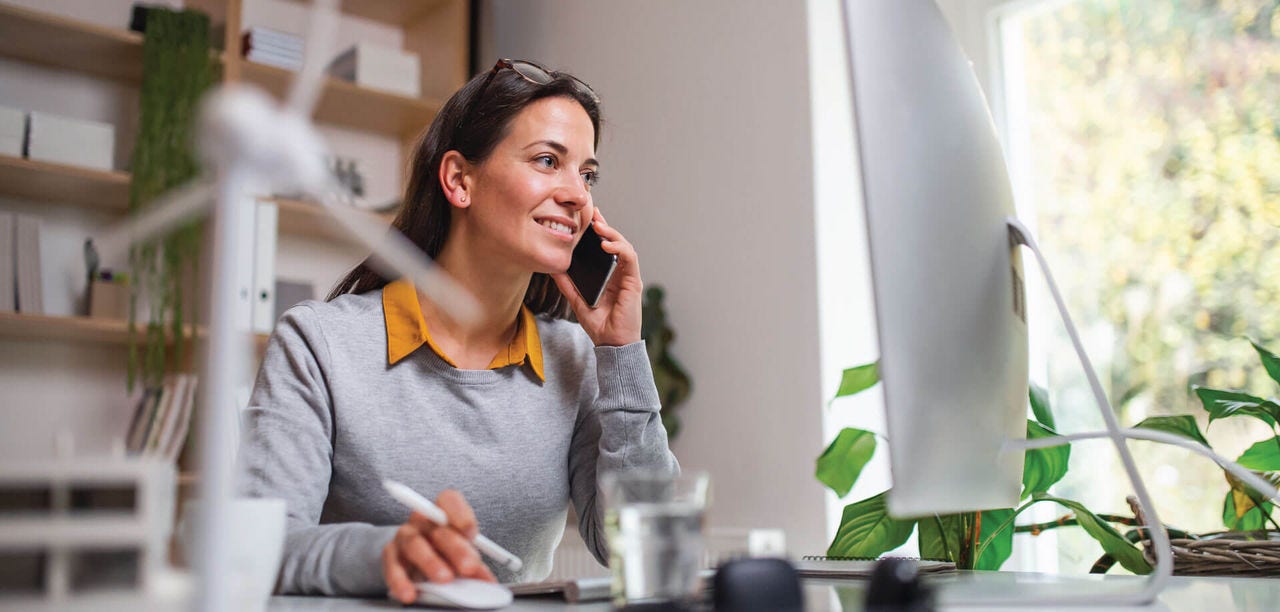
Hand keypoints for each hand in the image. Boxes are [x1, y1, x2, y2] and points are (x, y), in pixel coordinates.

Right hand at [382, 489, 496, 603]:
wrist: (414, 559)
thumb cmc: (444, 552)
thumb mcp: (462, 555)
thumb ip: (475, 565)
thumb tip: (488, 583)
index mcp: (443, 511)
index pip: (449, 500)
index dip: (461, 515)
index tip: (472, 534)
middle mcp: (422, 520)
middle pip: (437, 528)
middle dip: (456, 548)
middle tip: (469, 567)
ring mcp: (404, 536)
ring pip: (415, 544)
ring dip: (431, 562)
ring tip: (445, 579)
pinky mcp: (390, 556)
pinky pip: (393, 566)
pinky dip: (401, 581)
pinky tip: (410, 594)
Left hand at [552, 208, 642, 346]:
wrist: (612, 343)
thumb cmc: (599, 325)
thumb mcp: (577, 300)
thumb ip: (567, 284)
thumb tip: (553, 269)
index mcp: (609, 275)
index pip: (605, 247)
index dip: (598, 231)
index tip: (587, 217)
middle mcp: (620, 273)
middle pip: (615, 242)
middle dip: (604, 225)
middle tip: (592, 212)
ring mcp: (628, 277)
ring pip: (624, 246)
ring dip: (612, 233)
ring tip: (598, 226)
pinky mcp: (633, 282)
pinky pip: (630, 259)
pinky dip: (619, 249)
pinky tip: (606, 244)